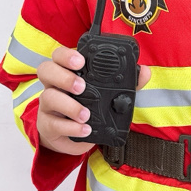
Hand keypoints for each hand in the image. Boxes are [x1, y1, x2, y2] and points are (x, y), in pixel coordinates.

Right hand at [36, 46, 150, 154]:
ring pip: (48, 98)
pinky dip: (70, 128)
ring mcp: (48, 106)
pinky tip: (84, 129)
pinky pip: (53, 124)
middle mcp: (54, 85)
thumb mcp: (108, 93)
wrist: (75, 135)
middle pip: (46, 70)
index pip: (59, 55)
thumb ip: (127, 82)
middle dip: (64, 77)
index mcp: (68, 72)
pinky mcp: (48, 126)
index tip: (81, 61)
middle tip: (82, 86)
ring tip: (86, 115)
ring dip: (69, 106)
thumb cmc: (91, 107)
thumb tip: (144, 71)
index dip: (66, 55)